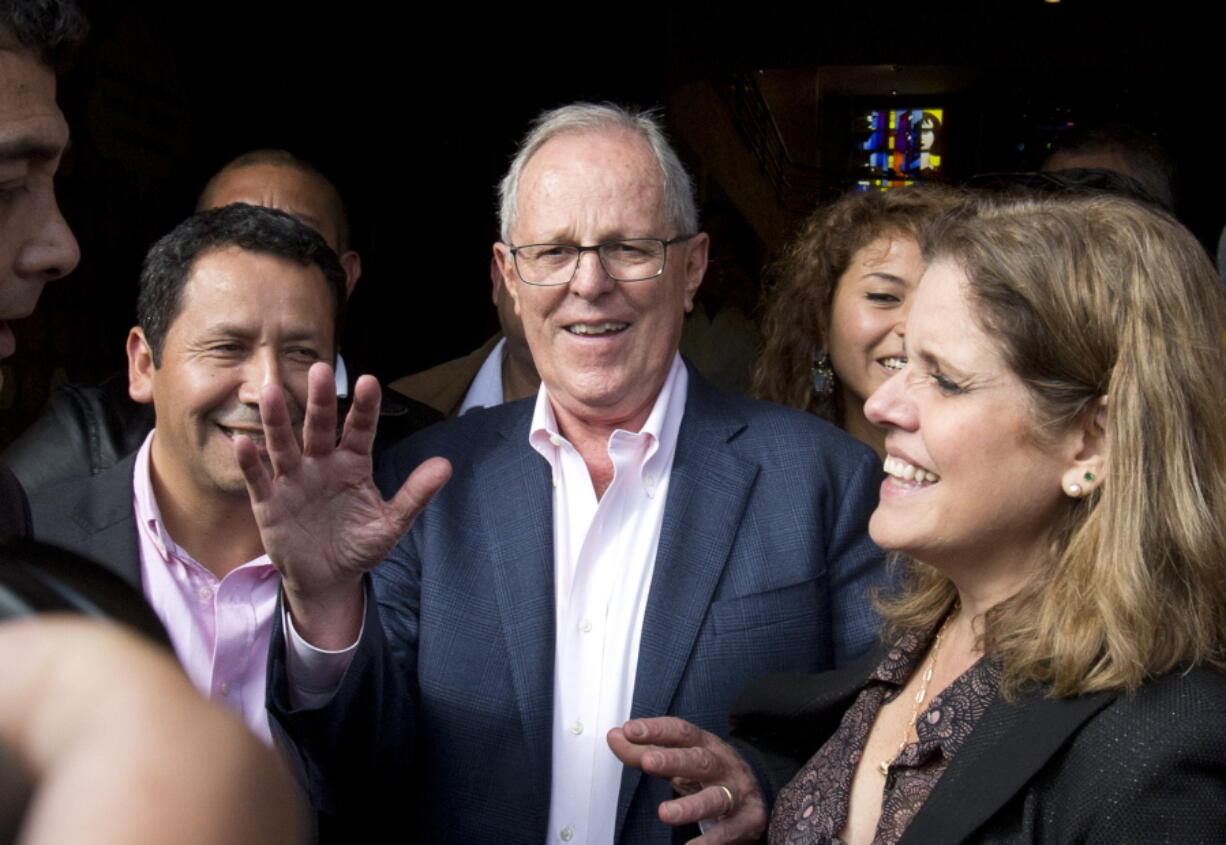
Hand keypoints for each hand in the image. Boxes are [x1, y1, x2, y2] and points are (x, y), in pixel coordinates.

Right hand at [236, 362, 450, 645]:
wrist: (328, 579)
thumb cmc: (359, 545)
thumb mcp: (391, 524)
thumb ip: (415, 495)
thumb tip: (446, 465)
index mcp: (353, 464)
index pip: (359, 429)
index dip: (364, 408)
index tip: (369, 382)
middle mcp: (321, 464)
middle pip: (319, 427)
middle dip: (320, 401)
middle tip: (320, 369)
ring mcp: (293, 481)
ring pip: (284, 445)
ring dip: (277, 420)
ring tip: (272, 392)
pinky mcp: (269, 503)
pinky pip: (259, 479)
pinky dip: (250, 463)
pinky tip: (244, 443)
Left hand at [608, 717, 765, 843]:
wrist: (755, 793)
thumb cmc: (709, 773)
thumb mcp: (680, 759)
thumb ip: (645, 750)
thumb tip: (614, 736)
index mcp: (704, 744)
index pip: (680, 732)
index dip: (655, 730)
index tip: (629, 730)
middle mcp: (722, 765)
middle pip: (699, 759)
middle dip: (674, 760)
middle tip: (648, 762)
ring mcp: (737, 792)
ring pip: (716, 797)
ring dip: (691, 806)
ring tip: (665, 814)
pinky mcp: (749, 819)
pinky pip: (728, 832)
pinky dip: (709, 842)